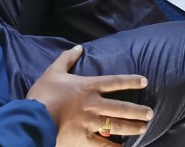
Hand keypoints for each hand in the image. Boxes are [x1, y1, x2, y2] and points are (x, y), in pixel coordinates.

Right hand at [27, 46, 152, 144]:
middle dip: (138, 111)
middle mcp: (94, 105)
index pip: (115, 82)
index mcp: (88, 87)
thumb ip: (67, 58)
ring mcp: (91, 123)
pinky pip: (104, 145)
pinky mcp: (84, 139)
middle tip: (150, 113)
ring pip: (117, 126)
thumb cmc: (43, 95)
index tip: (145, 81)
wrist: (34, 118)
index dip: (131, 81)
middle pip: (122, 107)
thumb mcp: (53, 71)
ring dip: (132, 127)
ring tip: (144, 128)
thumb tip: (79, 47)